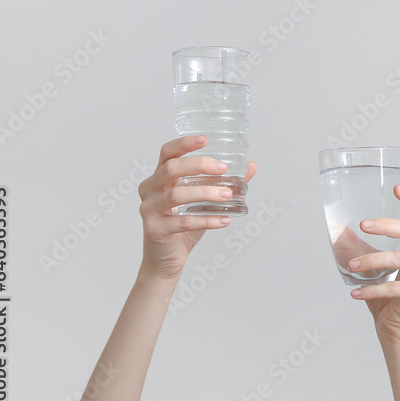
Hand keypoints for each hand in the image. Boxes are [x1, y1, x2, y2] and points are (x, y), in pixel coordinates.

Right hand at [137, 136, 256, 282]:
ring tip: (228, 195)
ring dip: (205, 193)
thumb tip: (250, 167)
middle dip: (199, 164)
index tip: (206, 139)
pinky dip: (206, 220)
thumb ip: (223, 183)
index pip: (167, 153)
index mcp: (160, 179)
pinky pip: (182, 222)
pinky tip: (224, 221)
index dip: (184, 143)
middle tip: (223, 168)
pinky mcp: (154, 230)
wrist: (166, 261)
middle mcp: (150, 190)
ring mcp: (149, 210)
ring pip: (176, 194)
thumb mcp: (205, 203)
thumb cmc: (183, 227)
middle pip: (171, 168)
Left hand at [349, 185, 399, 344]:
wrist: (396, 330)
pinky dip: (373, 289)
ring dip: (372, 260)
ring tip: (351, 266)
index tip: (396, 188)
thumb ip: (358, 248)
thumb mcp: (370, 267)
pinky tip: (356, 293)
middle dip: (388, 226)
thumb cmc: (386, 296)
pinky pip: (396, 287)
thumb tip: (336, 228)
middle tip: (364, 225)